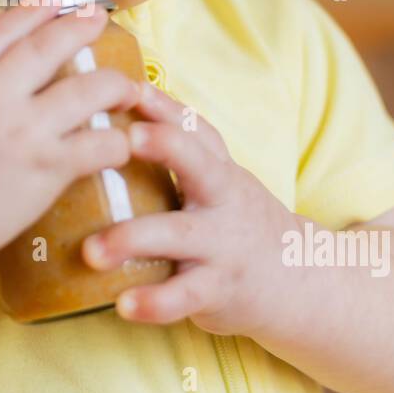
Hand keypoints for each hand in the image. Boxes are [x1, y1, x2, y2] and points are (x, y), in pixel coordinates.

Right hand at [0, 0, 142, 266]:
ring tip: (127, 86)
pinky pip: (98, 145)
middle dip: (82, 26)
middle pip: (51, 45)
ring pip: (87, 90)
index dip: (37, 7)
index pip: (7, 26)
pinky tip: (121, 142)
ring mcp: (26, 129)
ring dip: (113, 83)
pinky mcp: (47, 168)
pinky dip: (115, 141)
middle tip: (100, 18)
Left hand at [80, 81, 294, 331]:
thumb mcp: (217, 180)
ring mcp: (222, 244)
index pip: (194, 126)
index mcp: (216, 168)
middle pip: (198, 164)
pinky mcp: (218, 289)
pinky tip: (123, 305)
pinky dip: (155, 302)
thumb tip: (114, 108)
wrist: (301, 280)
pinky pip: (184, 296)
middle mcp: (222, 199)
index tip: (131, 87)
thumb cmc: (235, 220)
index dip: (164, 106)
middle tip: (121, 141)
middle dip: (163, 147)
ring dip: (134, 239)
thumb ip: (178, 152)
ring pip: (179, 235)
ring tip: (92, 250)